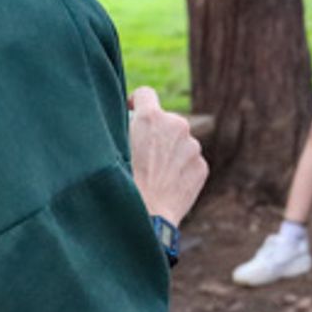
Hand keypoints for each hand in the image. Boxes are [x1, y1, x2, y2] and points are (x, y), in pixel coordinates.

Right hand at [128, 87, 207, 224]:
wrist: (146, 217)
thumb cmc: (121, 184)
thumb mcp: (110, 149)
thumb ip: (119, 129)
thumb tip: (119, 121)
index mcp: (151, 117)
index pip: (145, 94)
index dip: (136, 102)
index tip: (132, 113)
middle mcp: (176, 125)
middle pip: (165, 121)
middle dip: (156, 133)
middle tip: (141, 156)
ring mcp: (193, 146)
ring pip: (179, 143)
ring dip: (168, 153)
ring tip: (152, 176)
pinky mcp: (201, 166)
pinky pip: (188, 163)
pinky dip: (178, 171)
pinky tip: (164, 186)